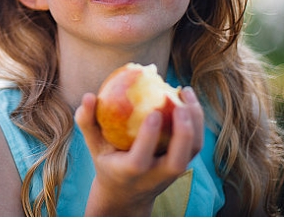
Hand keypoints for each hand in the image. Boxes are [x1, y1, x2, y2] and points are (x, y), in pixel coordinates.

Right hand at [75, 87, 203, 215]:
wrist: (128, 192)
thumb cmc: (108, 161)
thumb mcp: (94, 145)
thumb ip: (87, 122)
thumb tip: (88, 96)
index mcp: (130, 172)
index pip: (141, 159)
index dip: (149, 137)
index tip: (154, 112)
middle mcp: (155, 176)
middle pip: (177, 161)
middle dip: (183, 133)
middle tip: (179, 103)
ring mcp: (172, 172)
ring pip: (192, 150)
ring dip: (195, 121)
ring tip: (185, 91)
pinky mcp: (183, 164)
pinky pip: (195, 142)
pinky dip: (196, 120)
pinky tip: (187, 97)